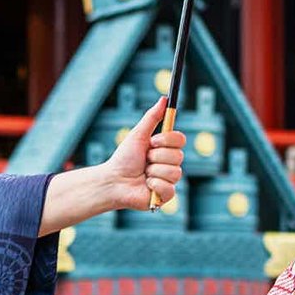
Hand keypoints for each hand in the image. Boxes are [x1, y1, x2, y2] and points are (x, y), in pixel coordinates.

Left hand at [102, 96, 185, 210]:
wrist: (113, 181)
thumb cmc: (124, 158)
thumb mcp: (138, 135)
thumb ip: (152, 117)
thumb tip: (164, 98)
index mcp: (166, 149)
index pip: (180, 140)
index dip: (168, 140)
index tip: (153, 141)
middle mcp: (170, 164)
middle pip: (178, 156)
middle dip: (156, 156)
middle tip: (144, 160)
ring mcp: (170, 180)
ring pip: (174, 172)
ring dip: (153, 171)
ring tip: (143, 174)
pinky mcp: (166, 196)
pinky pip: (169, 188)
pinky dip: (154, 185)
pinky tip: (146, 185)